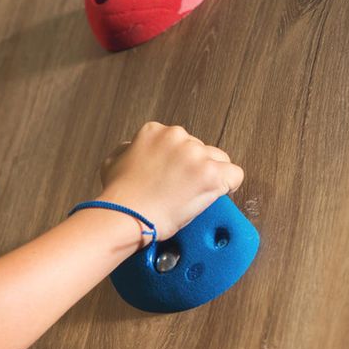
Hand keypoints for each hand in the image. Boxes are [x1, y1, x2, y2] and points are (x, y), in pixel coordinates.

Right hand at [96, 122, 244, 242]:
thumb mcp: (112, 161)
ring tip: (192, 196)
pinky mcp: (210, 173)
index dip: (178, 162)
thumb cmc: (118, 196)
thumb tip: (134, 150)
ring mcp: (195, 154)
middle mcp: (177, 136)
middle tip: (181, 190)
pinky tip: (216, 195)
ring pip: (219, 160)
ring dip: (209, 177)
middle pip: (200, 149)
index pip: (179, 141)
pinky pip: (235, 174)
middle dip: (194, 168)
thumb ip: (129, 150)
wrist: (125, 217)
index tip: (173, 177)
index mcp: (154, 131)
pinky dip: (229, 186)